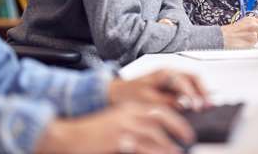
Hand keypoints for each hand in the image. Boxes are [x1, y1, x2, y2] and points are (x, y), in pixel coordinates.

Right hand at [35, 103, 193, 153]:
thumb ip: (134, 125)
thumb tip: (154, 134)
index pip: (159, 109)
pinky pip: (142, 146)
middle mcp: (129, 114)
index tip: (186, 128)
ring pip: (153, 132)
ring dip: (168, 143)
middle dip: (178, 126)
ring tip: (177, 151)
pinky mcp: (117, 139)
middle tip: (189, 138)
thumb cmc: (92, 133)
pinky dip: (155, 151)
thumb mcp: (117, 123)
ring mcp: (123, 126)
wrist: (68, 135)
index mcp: (130, 108)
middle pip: (160, 116)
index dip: (175, 118)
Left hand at [108, 70, 209, 110]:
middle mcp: (171, 71)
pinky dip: (196, 94)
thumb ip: (166, 101)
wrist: (117, 93)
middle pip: (194, 77)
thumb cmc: (129, 94)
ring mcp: (173, 77)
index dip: (192, 94)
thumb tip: (183, 104)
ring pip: (193, 81)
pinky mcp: (172, 84)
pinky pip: (188, 86)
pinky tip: (199, 103)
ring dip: (201, 92)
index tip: (196, 106)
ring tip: (207, 105)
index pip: (184, 81)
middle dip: (203, 90)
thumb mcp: (146, 99)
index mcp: (164, 72)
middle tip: (209, 104)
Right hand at [221, 16, 257, 48]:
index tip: (253, 32)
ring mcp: (254, 32)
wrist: (223, 37)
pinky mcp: (252, 40)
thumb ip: (253, 26)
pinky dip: (251, 45)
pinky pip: (255, 44)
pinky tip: (244, 43)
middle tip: (248, 37)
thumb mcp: (243, 24)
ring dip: (254, 40)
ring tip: (245, 40)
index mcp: (251, 19)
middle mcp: (254, 24)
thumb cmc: (231, 32)